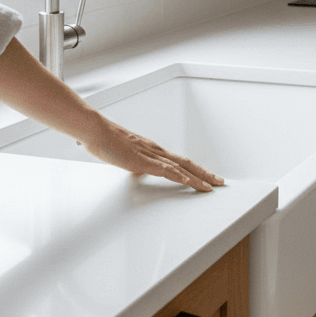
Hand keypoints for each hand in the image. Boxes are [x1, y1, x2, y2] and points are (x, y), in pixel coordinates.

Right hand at [81, 117, 224, 192]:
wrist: (95, 130)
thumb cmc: (106, 140)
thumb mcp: (124, 156)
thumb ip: (134, 163)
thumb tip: (138, 171)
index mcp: (152, 150)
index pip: (179, 161)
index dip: (195, 169)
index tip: (206, 177)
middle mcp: (156, 151)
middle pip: (187, 163)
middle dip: (205, 173)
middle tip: (220, 182)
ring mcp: (150, 155)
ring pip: (181, 167)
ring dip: (198, 177)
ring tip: (212, 186)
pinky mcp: (142, 161)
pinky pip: (165, 170)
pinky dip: (180, 176)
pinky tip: (190, 182)